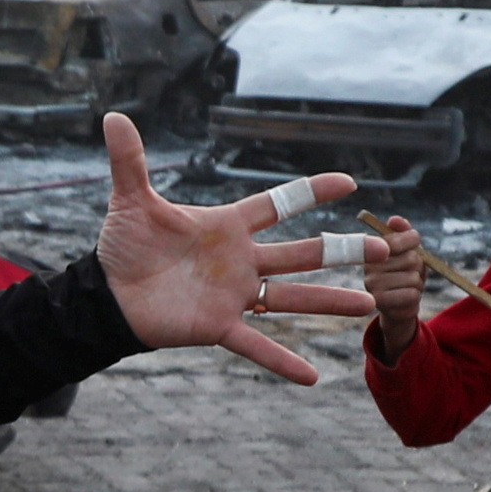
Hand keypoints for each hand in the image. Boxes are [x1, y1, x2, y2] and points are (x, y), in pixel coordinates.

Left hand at [89, 124, 391, 382]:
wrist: (106, 294)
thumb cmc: (122, 246)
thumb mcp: (130, 200)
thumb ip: (129, 159)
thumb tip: (112, 114)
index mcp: (227, 227)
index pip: (278, 205)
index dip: (311, 192)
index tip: (349, 182)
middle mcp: (240, 261)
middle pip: (302, 253)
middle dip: (343, 250)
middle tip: (384, 248)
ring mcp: (233, 295)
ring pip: (292, 297)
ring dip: (330, 300)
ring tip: (372, 303)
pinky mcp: (218, 326)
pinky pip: (257, 345)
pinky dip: (283, 362)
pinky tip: (314, 377)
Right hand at [360, 209, 423, 352]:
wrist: (398, 307)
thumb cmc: (405, 274)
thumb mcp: (408, 252)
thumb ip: (404, 234)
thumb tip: (395, 219)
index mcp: (373, 251)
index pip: (396, 239)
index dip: (412, 240)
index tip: (414, 242)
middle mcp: (368, 267)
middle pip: (411, 259)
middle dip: (418, 267)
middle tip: (408, 274)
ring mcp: (372, 286)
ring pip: (413, 278)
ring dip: (417, 284)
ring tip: (406, 287)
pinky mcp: (379, 303)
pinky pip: (412, 294)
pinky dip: (415, 297)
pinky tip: (404, 299)